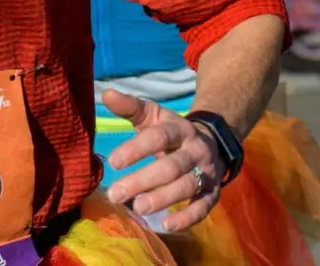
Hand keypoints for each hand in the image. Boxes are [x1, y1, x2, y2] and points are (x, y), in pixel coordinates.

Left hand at [102, 89, 223, 231]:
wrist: (212, 142)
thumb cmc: (171, 130)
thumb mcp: (153, 115)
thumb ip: (130, 106)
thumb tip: (106, 93)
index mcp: (179, 129)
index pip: (158, 137)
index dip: (136, 149)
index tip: (113, 162)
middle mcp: (195, 150)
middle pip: (170, 166)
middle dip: (143, 180)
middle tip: (116, 194)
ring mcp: (206, 172)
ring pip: (185, 187)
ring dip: (162, 199)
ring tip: (137, 208)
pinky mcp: (212, 193)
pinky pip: (202, 207)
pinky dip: (186, 218)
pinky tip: (166, 225)